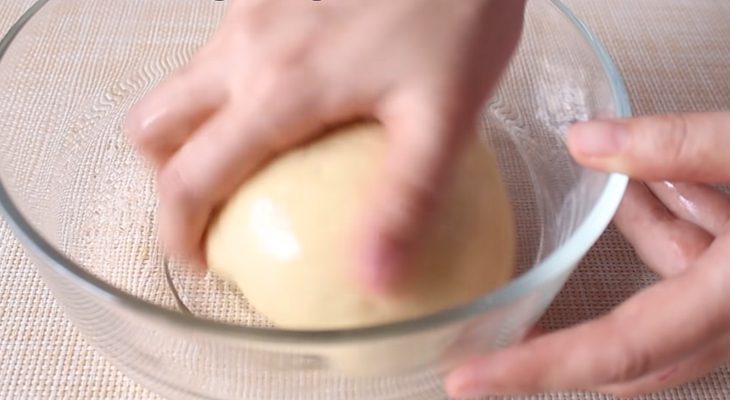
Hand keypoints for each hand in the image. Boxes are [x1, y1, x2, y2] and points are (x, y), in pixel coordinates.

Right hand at [125, 0, 524, 290]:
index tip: (200, 259)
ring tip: (244, 159)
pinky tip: (280, 100)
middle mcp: (246, 47)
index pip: (190, 177)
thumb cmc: (457, 15)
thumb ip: (406, 200)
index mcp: (280, 88)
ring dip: (191, 130)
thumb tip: (375, 280)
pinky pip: (217, 51)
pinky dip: (224, 90)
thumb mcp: (443, 118)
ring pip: (182, 83)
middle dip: (167, 176)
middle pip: (155, 123)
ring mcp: (249, 11)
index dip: (179, 232)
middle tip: (213, 206)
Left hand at [446, 112, 729, 397]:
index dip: (534, 370)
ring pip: (659, 301)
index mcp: (729, 301)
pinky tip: (653, 186)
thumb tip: (583, 140)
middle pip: (625, 356)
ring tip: (599, 212)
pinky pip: (689, 268)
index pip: (613, 352)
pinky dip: (665, 226)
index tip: (467, 377)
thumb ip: (676, 145)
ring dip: (628, 251)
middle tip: (494, 328)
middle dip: (557, 343)